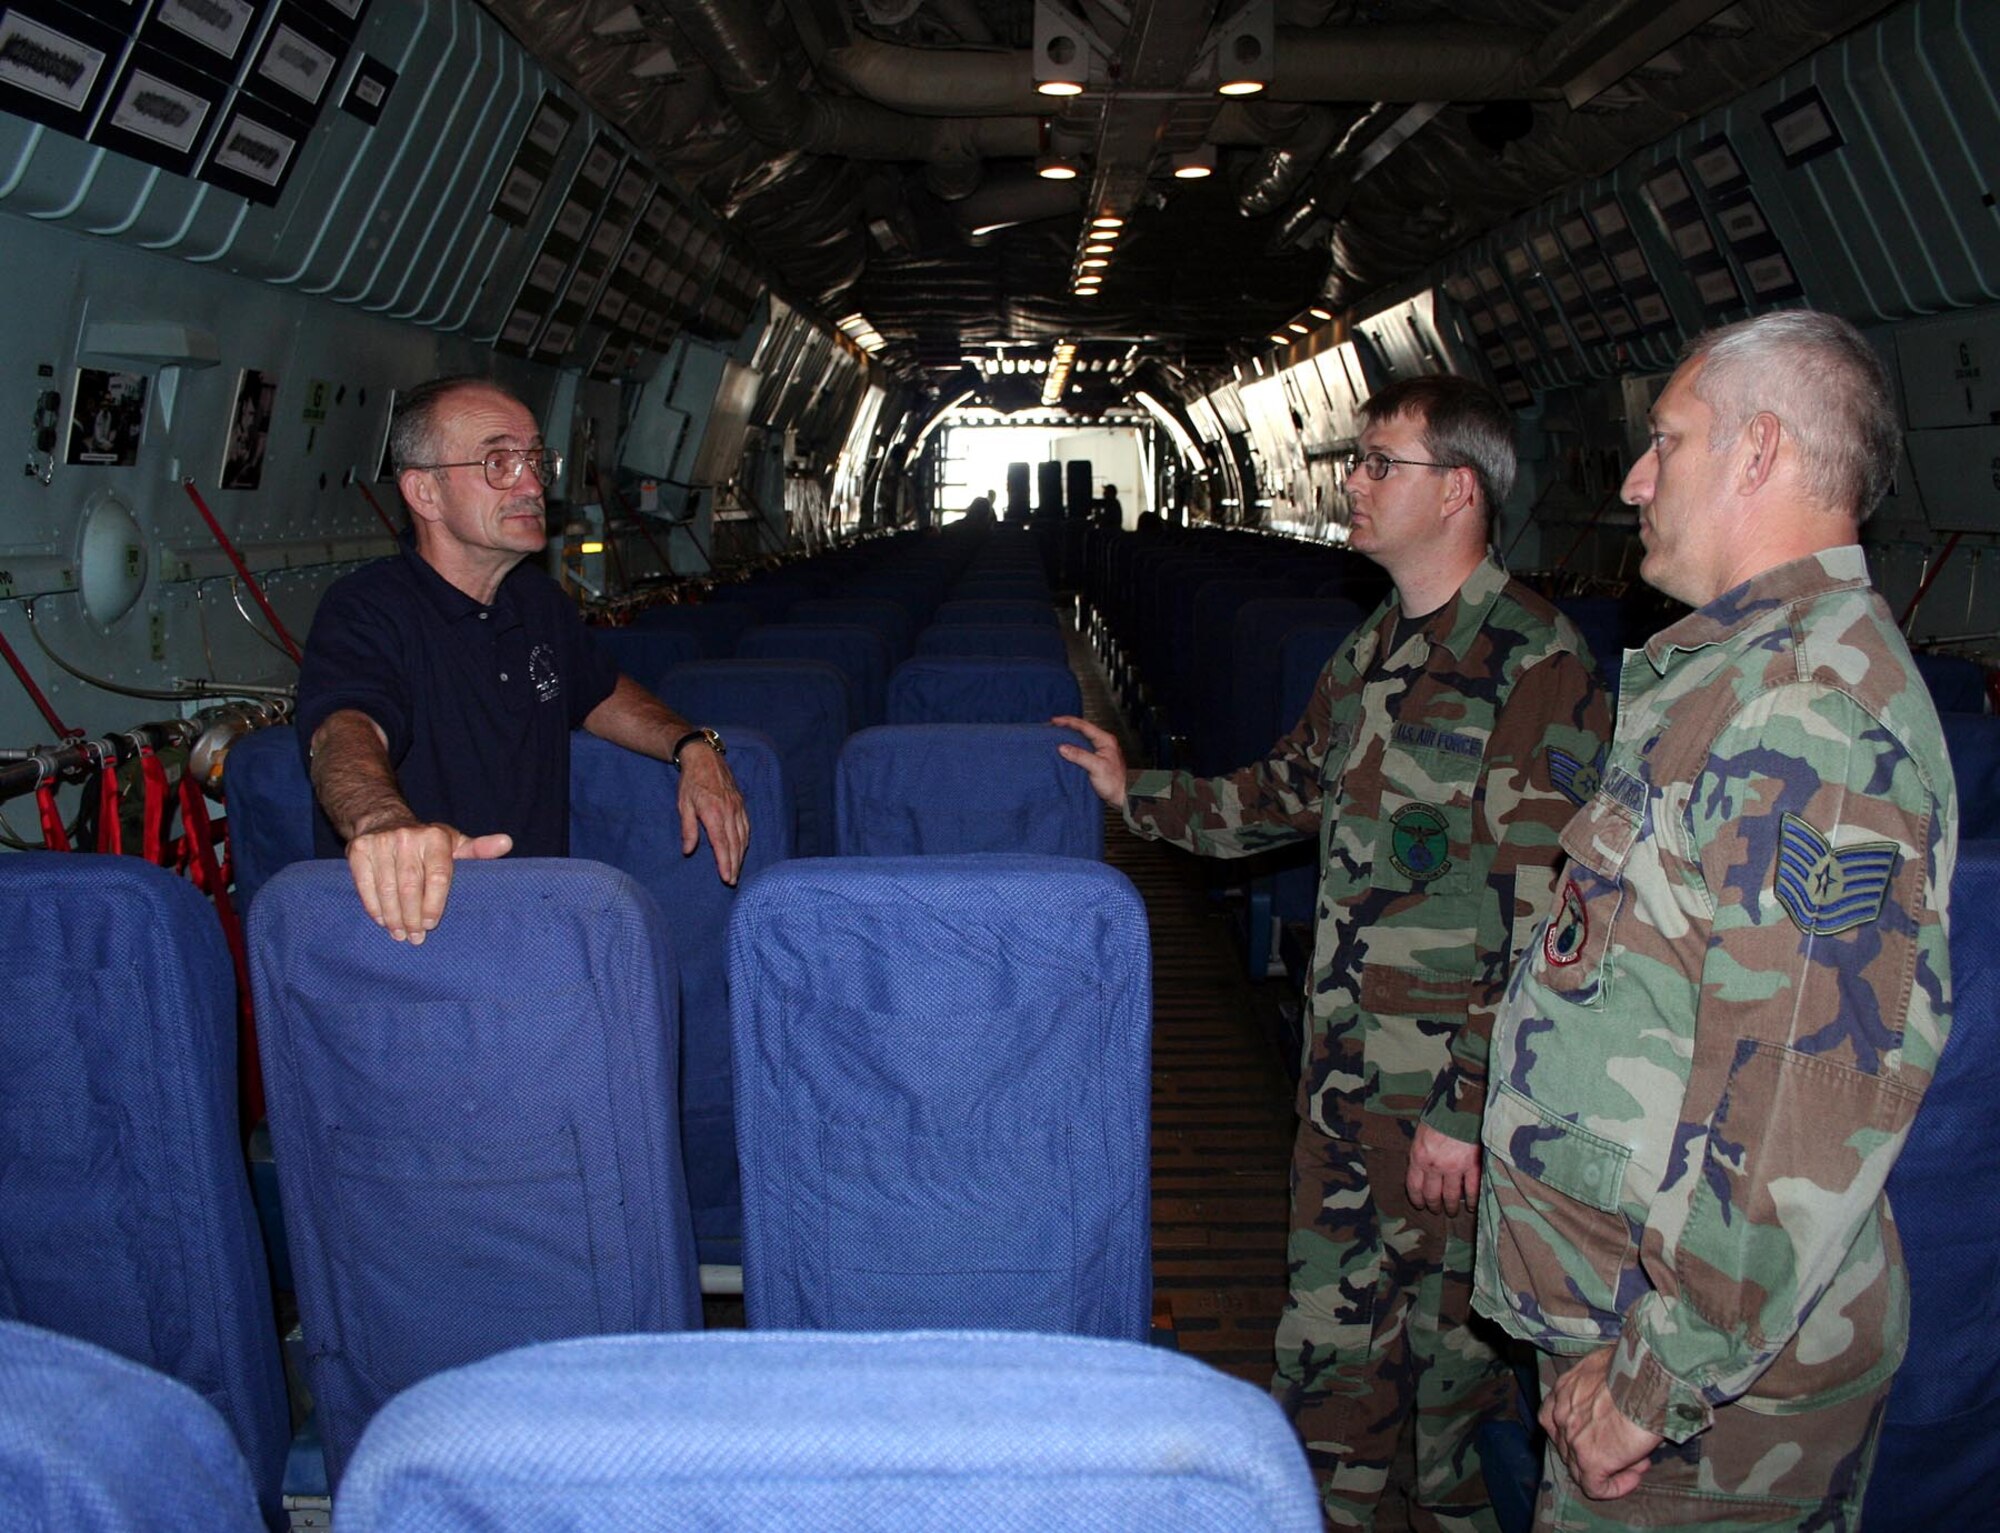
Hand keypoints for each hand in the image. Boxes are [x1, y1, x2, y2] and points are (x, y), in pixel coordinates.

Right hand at [345, 818, 510, 942]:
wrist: (383, 820)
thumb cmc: (427, 843)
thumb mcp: (455, 843)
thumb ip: (479, 849)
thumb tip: (507, 843)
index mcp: (436, 837)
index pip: (438, 875)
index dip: (434, 903)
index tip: (432, 925)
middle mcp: (407, 837)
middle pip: (410, 886)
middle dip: (413, 916)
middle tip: (415, 938)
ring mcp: (381, 843)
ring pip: (387, 888)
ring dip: (393, 916)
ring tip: (399, 934)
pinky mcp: (358, 850)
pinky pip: (365, 884)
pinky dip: (373, 906)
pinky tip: (382, 921)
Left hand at [676, 742, 748, 884]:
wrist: (704, 757)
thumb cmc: (691, 782)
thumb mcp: (683, 805)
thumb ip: (688, 829)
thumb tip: (688, 851)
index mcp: (713, 813)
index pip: (722, 844)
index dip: (725, 863)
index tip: (726, 877)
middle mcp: (729, 812)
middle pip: (735, 844)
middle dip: (734, 864)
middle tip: (732, 881)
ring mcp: (737, 808)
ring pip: (743, 837)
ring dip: (741, 855)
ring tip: (737, 870)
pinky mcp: (741, 804)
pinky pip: (746, 827)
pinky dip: (745, 841)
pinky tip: (742, 850)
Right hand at [1052, 715, 1129, 805]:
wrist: (1122, 796)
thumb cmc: (1114, 782)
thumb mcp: (1096, 767)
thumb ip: (1079, 756)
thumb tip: (1063, 747)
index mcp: (1106, 740)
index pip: (1084, 726)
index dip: (1068, 722)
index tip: (1055, 721)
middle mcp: (1103, 743)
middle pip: (1082, 729)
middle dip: (1067, 726)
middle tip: (1053, 726)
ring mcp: (1100, 750)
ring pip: (1081, 738)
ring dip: (1069, 736)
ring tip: (1056, 735)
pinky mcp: (1096, 759)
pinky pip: (1081, 748)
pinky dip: (1072, 746)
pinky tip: (1065, 749)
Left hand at [1407, 1122, 1480, 1214]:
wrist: (1461, 1106)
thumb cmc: (1440, 1116)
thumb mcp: (1422, 1133)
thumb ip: (1422, 1151)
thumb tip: (1422, 1166)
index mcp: (1419, 1156)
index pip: (1414, 1185)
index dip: (1416, 1199)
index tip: (1420, 1205)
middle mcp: (1434, 1166)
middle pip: (1432, 1194)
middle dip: (1433, 1205)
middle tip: (1436, 1211)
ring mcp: (1454, 1167)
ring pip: (1451, 1196)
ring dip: (1451, 1206)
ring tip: (1452, 1212)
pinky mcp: (1473, 1166)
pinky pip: (1471, 1189)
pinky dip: (1471, 1200)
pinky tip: (1471, 1206)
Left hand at [1540, 1347, 1662, 1500]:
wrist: (1646, 1378)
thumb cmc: (1636, 1366)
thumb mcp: (1607, 1363)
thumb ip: (1602, 1382)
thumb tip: (1620, 1392)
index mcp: (1563, 1388)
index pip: (1556, 1418)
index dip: (1580, 1430)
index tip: (1608, 1431)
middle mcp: (1560, 1413)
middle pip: (1568, 1445)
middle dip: (1599, 1449)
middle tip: (1628, 1448)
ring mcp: (1571, 1438)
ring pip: (1581, 1468)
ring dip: (1610, 1467)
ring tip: (1638, 1460)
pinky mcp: (1590, 1460)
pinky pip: (1595, 1487)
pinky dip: (1614, 1487)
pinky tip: (1634, 1476)